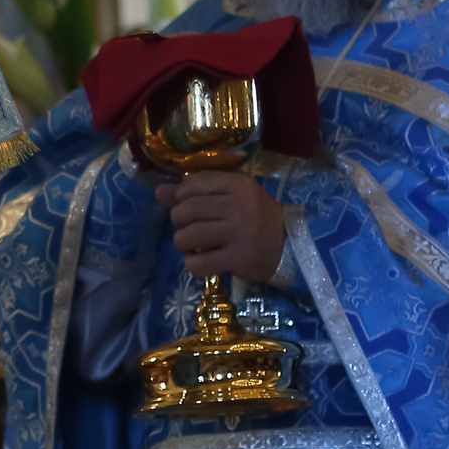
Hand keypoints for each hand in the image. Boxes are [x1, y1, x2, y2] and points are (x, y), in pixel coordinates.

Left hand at [154, 171, 284, 281]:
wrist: (289, 246)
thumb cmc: (255, 217)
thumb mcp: (231, 197)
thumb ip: (195, 192)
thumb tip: (158, 191)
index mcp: (238, 185)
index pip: (195, 183)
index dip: (182, 195)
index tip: (186, 205)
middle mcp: (239, 206)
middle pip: (187, 210)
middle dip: (179, 220)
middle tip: (187, 226)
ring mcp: (240, 233)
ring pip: (189, 236)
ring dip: (182, 242)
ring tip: (190, 244)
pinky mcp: (239, 259)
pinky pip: (199, 263)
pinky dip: (191, 264)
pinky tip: (198, 261)